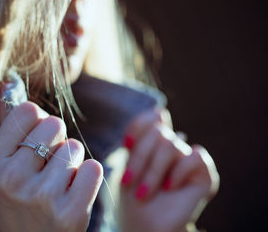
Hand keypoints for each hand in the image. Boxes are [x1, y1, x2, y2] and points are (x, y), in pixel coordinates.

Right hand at [0, 101, 102, 231]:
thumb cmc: (19, 202)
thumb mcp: (1, 169)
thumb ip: (7, 127)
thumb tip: (7, 82)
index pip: (27, 111)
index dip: (37, 124)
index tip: (33, 143)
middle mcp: (10, 180)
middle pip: (54, 124)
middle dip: (56, 141)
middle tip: (47, 167)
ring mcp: (40, 198)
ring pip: (74, 147)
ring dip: (72, 162)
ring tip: (58, 185)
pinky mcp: (70, 213)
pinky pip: (93, 168)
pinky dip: (88, 177)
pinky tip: (72, 195)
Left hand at [120, 109, 218, 231]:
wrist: (145, 227)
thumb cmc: (134, 198)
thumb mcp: (131, 163)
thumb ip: (143, 138)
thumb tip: (160, 110)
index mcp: (155, 144)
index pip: (152, 118)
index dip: (139, 126)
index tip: (126, 144)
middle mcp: (174, 148)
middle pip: (158, 131)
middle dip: (140, 158)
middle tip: (128, 182)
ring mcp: (188, 160)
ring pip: (171, 144)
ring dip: (153, 170)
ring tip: (144, 192)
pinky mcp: (205, 173)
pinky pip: (194, 156)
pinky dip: (177, 172)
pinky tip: (169, 187)